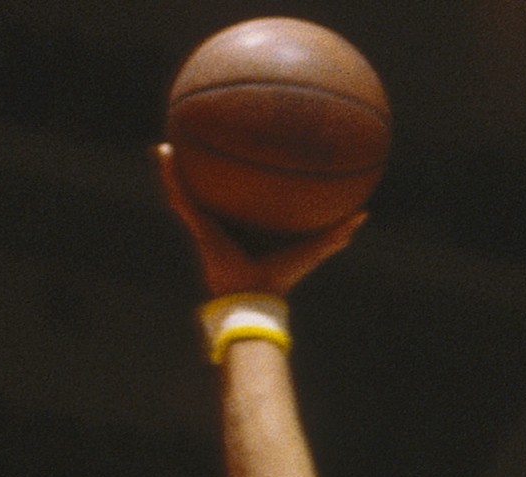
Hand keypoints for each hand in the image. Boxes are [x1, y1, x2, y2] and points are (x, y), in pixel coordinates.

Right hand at [156, 144, 365, 297]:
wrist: (255, 295)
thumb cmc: (282, 275)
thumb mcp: (312, 248)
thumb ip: (336, 233)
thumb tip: (364, 216)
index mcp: (250, 223)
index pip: (246, 193)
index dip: (246, 174)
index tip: (247, 147)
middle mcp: (227, 220)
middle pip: (214, 186)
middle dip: (206, 163)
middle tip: (201, 132)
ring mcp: (207, 221)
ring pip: (189, 188)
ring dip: (176, 166)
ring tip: (167, 138)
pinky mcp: (195, 224)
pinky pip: (179, 195)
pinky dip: (167, 175)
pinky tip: (161, 151)